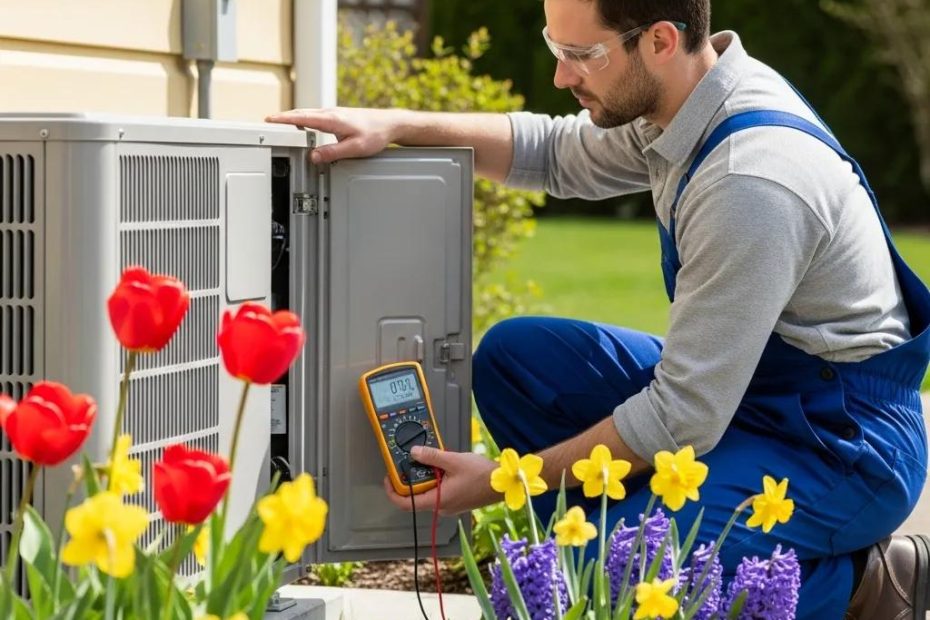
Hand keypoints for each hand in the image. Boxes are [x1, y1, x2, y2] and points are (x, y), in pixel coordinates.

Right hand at [265, 107, 399, 163]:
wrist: (390, 124)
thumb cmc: (376, 134)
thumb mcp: (354, 148)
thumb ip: (333, 153)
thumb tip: (314, 157)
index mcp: (332, 119)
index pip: (302, 118)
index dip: (284, 119)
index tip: (269, 120)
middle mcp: (331, 113)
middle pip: (301, 114)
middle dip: (283, 118)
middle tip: (267, 123)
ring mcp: (334, 113)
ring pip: (308, 114)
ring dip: (293, 118)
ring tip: (279, 125)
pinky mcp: (338, 116)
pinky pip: (315, 117)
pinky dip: (304, 119)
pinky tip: (302, 125)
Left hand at [384, 446, 498, 515]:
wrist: (504, 483)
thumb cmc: (483, 476)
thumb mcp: (454, 461)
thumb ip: (431, 456)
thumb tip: (414, 453)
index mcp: (438, 501)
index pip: (406, 503)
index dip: (393, 491)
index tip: (389, 478)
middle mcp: (442, 507)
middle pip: (416, 495)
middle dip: (413, 477)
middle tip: (414, 460)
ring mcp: (449, 505)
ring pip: (429, 491)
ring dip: (427, 476)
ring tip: (435, 460)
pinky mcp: (456, 500)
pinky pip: (439, 490)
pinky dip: (437, 478)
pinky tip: (446, 466)